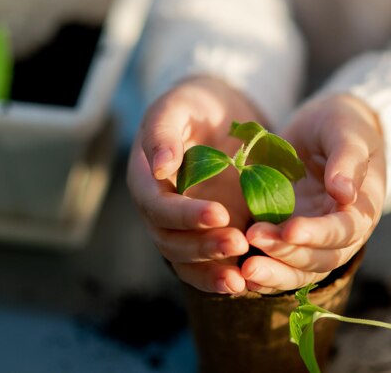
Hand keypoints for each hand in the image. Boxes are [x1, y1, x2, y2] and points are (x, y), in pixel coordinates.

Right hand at [127, 76, 262, 293]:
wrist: (216, 115)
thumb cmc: (192, 106)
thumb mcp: (176, 106)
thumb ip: (163, 133)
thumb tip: (159, 167)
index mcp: (146, 181)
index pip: (158, 207)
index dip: (184, 216)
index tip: (219, 214)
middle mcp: (160, 210)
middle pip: (170, 242)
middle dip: (203, 247)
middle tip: (239, 242)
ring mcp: (182, 226)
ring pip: (186, 261)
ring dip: (211, 271)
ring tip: (241, 279)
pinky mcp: (205, 234)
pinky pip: (206, 265)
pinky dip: (221, 277)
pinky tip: (244, 284)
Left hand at [241, 95, 385, 293]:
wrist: (322, 128)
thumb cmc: (341, 124)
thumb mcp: (348, 131)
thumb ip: (349, 159)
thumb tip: (344, 193)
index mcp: (362, 208)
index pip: (344, 231)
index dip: (317, 234)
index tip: (290, 229)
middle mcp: (340, 232)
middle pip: (320, 259)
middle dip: (288, 255)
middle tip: (254, 239)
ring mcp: (313, 238)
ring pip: (299, 270)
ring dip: (274, 273)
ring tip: (244, 269)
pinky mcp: (288, 237)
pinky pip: (279, 264)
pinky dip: (263, 273)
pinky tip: (238, 274)